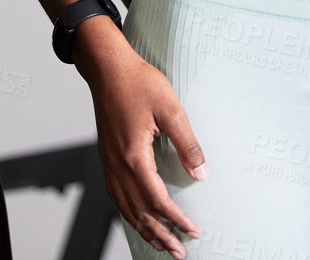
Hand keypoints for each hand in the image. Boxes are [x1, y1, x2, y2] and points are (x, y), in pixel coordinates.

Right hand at [78, 27, 206, 256]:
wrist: (107, 68)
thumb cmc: (138, 82)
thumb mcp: (171, 109)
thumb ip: (187, 144)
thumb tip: (202, 173)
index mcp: (134, 157)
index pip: (158, 201)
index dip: (177, 220)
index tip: (193, 232)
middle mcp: (117, 166)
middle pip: (139, 213)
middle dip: (161, 235)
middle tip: (179, 252)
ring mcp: (108, 163)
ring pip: (125, 208)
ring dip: (144, 229)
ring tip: (161, 243)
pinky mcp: (106, 157)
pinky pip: (116, 196)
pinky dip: (129, 213)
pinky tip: (138, 217)